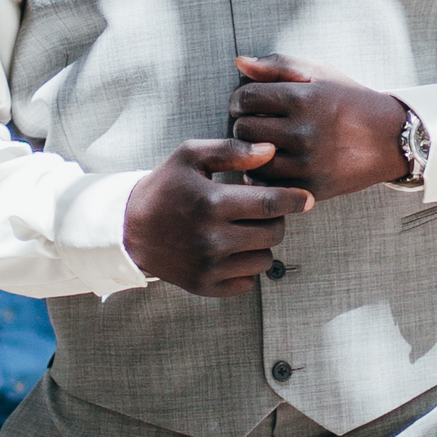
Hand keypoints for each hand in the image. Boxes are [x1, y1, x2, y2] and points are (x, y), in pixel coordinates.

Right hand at [124, 140, 312, 295]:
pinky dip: (247, 267)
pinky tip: (232, 250)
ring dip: (262, 243)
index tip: (307, 198)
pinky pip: (248, 282)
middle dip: (276, 219)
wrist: (129, 229)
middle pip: (273, 232)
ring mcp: (209, 266)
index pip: (270, 203)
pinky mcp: (205, 286)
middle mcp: (211, 238)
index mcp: (211, 203)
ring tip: (244, 229)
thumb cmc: (165, 186)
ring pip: (265, 259)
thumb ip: (232, 150)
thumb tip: (271, 152)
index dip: (294, 199)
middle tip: (262, 210)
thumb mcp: (191, 156)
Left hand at [230, 55, 407, 199]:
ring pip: (252, 159)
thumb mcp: (319, 72)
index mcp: (303, 98)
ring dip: (251, 150)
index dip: (240, 99)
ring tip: (264, 142)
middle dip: (245, 123)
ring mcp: (308, 163)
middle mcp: (304, 131)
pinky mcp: (311, 187)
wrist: (389, 138)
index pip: (245, 97)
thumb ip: (278, 64)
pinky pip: (267, 184)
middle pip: (244, 128)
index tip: (249, 103)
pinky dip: (263, 174)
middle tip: (257, 122)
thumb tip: (239, 62)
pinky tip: (274, 162)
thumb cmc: (348, 99)